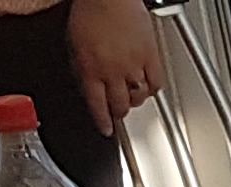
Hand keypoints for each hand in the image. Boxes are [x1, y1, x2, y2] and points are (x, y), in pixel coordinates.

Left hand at [69, 0, 164, 133]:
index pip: (97, 106)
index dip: (102, 121)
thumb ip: (82, 67)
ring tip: (132, 98)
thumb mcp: (75, 43)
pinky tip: (147, 86)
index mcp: (90, 69)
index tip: (106, 129)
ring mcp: (134, 65)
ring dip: (134, 101)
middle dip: (118, 113)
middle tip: (118, 114)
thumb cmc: (90, 11)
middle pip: (120, 105)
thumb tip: (87, 83)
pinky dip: (151, 89)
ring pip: (138, 97)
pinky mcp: (151, 56)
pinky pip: (155, 83)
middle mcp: (113, 71)